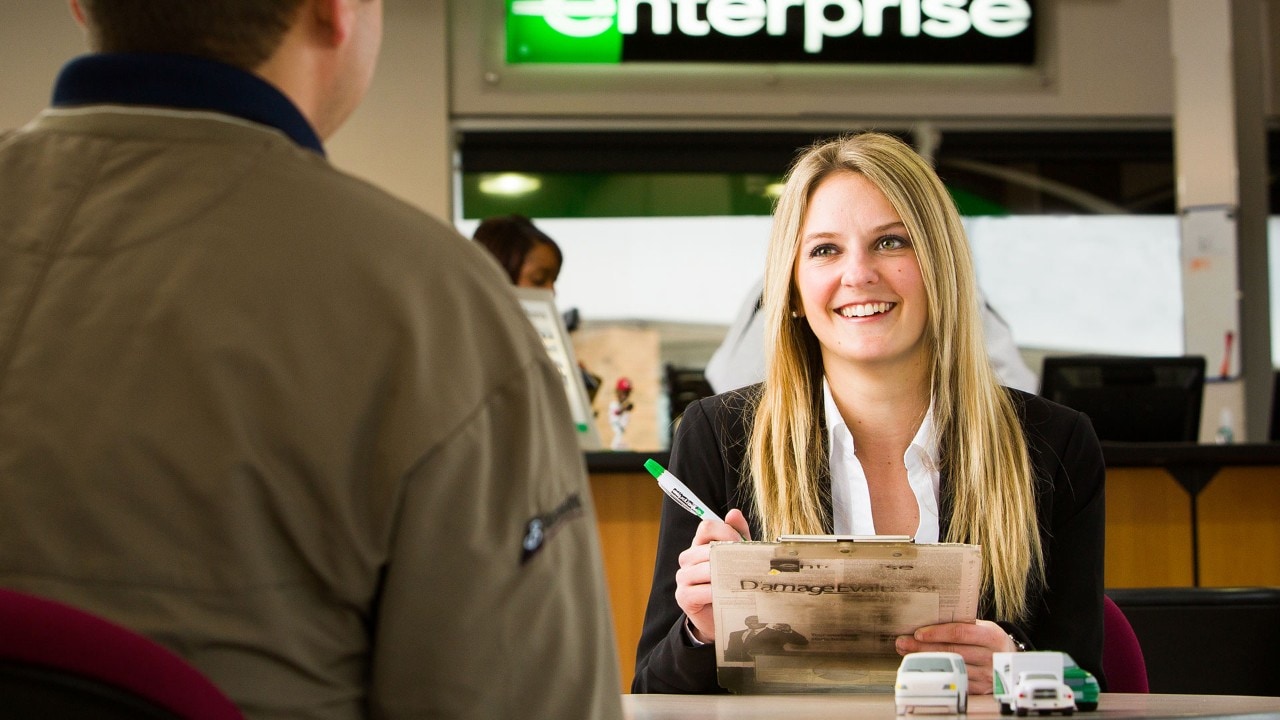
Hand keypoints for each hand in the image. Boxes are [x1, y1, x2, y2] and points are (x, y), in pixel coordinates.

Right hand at [674, 509, 750, 643]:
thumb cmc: (729, 584)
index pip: (706, 527)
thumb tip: (734, 513)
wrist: (721, 617)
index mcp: (699, 545)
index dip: (725, 532)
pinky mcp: (683, 597)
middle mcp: (688, 559)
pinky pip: (699, 590)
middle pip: (706, 548)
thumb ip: (737, 535)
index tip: (741, 542)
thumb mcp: (736, 557)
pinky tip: (726, 595)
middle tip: (748, 565)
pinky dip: (715, 592)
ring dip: (724, 575)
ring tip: (740, 580)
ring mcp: (683, 578)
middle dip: (730, 556)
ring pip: (704, 569)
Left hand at [895, 619, 1020, 693]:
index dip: (937, 633)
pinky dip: (938, 675)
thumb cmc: (989, 640)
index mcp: (991, 636)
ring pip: (950, 667)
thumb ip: (962, 624)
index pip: (960, 633)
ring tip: (907, 653)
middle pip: (951, 651)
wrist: (1010, 660)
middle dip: (923, 647)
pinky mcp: (981, 689)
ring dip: (926, 660)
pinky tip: (925, 668)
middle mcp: (990, 656)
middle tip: (903, 642)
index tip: (918, 633)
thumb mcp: (983, 627)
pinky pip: (955, 681)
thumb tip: (928, 619)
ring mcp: (986, 675)